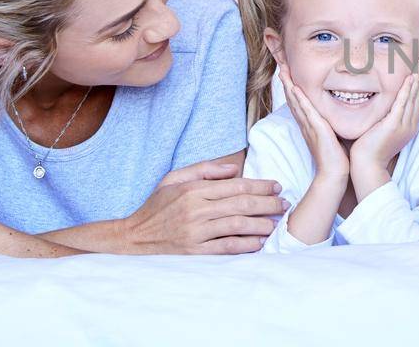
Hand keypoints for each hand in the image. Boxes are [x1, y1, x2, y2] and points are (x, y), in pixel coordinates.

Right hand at [123, 159, 288, 254]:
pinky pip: (227, 247)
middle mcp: (196, 209)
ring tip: (276, 223)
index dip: (261, 185)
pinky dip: (246, 245)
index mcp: (194, 189)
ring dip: (262, 224)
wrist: (134, 237)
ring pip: (238, 225)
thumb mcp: (173, 179)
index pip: (236, 185)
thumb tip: (234, 168)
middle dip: (268, 204)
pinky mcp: (195, 251)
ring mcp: (196, 232)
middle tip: (284, 204)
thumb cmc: (156, 206)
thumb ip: (204, 169)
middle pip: (242, 204)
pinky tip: (259, 242)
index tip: (277, 186)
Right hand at [279, 62, 349, 178]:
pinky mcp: (316, 129)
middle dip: (286, 82)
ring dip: (288, 86)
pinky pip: (305, 111)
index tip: (289, 74)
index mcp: (310, 125)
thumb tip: (336, 118)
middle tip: (281, 66)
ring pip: (296, 102)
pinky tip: (294, 88)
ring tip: (282, 71)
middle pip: (293, 99)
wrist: (334, 173)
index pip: (299, 103)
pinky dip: (299, 99)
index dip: (292, 89)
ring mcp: (309, 126)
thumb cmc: (336, 157)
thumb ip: (332, 126)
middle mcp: (306, 124)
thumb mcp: (333, 137)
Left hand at [349, 57, 418, 170]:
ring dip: (416, 80)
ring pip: (413, 98)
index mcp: (408, 126)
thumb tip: (384, 107)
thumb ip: (386, 118)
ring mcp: (403, 125)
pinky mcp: (394, 125)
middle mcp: (409, 125)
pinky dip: (407, 90)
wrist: (367, 165)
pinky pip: (403, 104)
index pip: (416, 102)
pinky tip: (409, 79)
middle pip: (418, 97)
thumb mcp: (383, 131)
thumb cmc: (370, 149)